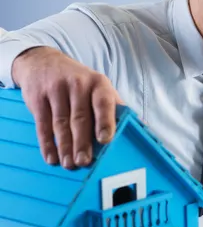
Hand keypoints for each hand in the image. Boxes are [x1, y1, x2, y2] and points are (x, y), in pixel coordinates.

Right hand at [12, 47, 123, 168]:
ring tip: (69, 164)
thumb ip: (115, 106)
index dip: (105, 122)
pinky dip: (47, 144)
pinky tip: (52, 157)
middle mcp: (78, 84)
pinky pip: (42, 125)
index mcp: (98, 84)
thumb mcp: (99, 86)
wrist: (44, 62)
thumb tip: (141, 127)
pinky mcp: (37, 98)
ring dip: (65, 147)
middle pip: (80, 118)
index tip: (105, 140)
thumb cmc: (80, 83)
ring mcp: (56, 90)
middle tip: (84, 161)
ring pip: (61, 124)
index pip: (103, 103)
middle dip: (82, 143)